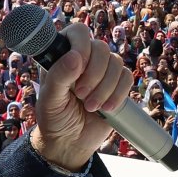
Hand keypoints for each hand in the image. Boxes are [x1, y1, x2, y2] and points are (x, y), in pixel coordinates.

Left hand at [30, 23, 132, 170]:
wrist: (70, 143)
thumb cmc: (54, 119)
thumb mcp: (50, 100)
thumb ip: (59, 77)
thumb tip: (76, 57)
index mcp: (62, 56)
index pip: (78, 33)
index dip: (82, 46)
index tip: (78, 68)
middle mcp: (84, 59)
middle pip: (101, 47)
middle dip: (94, 74)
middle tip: (81, 95)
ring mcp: (102, 71)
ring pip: (116, 63)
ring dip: (105, 87)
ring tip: (91, 107)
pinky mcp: (118, 85)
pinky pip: (127, 78)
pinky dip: (119, 94)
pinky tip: (107, 108)